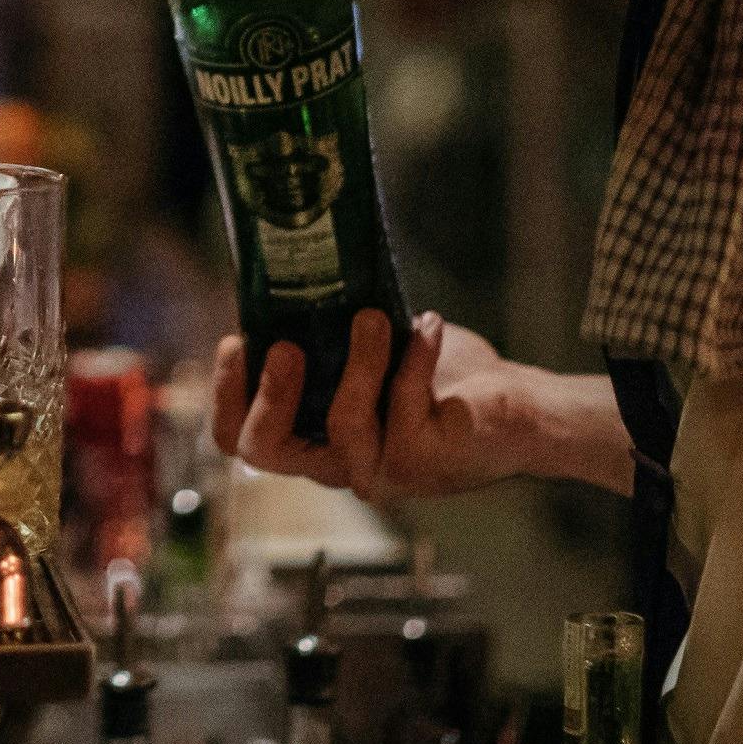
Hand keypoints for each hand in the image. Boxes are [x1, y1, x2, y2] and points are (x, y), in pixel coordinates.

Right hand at [212, 309, 535, 503]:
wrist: (515, 410)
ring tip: (374, 317)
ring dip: (358, 361)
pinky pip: (405, 402)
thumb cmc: (439, 379)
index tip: (234, 341)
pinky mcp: (423, 459)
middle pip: (267, 450)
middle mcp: (339, 464)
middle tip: (284, 346)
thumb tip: (295, 274)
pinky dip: (416, 355)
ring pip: (343, 421)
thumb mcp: (372, 354)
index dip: (227, 398)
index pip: (242, 440)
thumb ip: (331, 337)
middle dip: (268, 395)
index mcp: (315, 441)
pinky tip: (428, 324)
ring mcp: (380, 469)